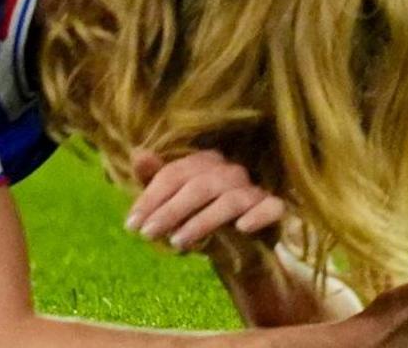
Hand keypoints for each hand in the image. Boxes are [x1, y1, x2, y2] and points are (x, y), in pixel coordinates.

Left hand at [125, 149, 288, 252]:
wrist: (241, 252)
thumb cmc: (201, 220)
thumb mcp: (174, 204)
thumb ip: (155, 181)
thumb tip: (139, 154)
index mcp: (203, 162)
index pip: (173, 175)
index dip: (150, 199)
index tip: (132, 224)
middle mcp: (230, 171)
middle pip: (197, 187)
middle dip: (169, 212)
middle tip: (147, 235)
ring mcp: (254, 189)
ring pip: (229, 201)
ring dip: (201, 222)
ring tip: (177, 243)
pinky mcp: (275, 208)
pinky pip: (270, 208)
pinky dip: (257, 216)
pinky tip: (242, 228)